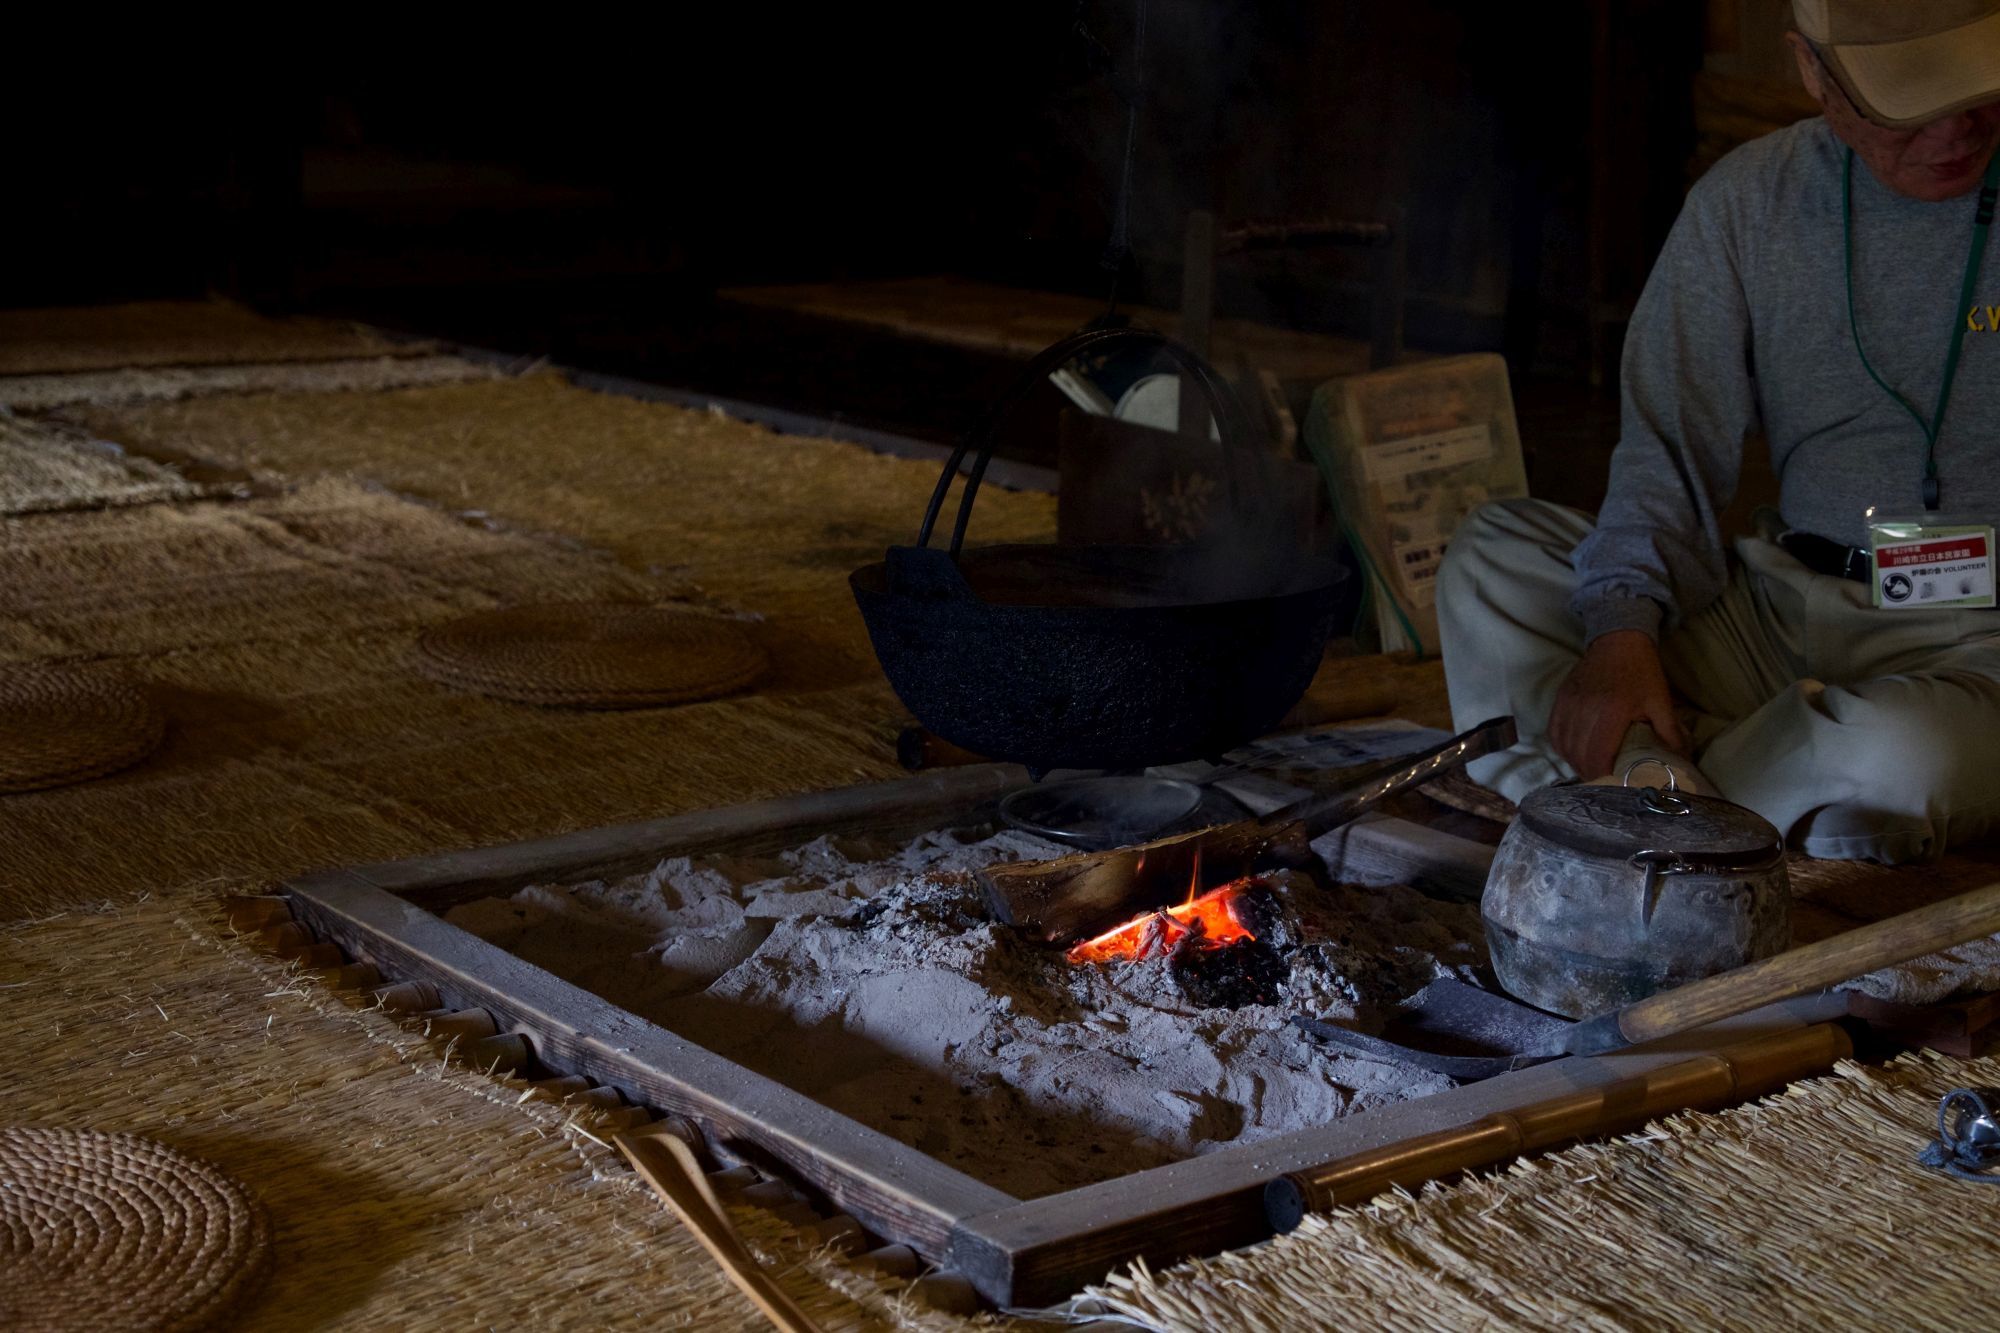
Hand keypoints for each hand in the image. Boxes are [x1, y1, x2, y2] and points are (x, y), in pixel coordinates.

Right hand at [1548, 630, 1686, 779]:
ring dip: (1574, 761)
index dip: (1601, 775)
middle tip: (1602, 779)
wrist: (1618, 640)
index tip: (1611, 783)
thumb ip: (1670, 732)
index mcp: (1612, 711)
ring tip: (1588, 767)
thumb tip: (1681, 760)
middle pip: (1578, 754)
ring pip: (1563, 745)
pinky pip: (1553, 732)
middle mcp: (1585, 709)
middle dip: (1588, 772)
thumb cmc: (1642, 672)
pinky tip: (1573, 752)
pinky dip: (1561, 746)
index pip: (1597, 755)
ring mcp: (1569, 703)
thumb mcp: (1661, 701)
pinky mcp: (1560, 698)